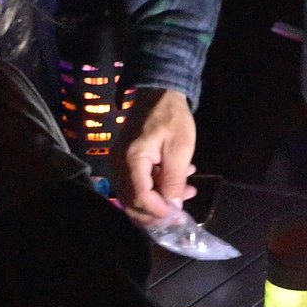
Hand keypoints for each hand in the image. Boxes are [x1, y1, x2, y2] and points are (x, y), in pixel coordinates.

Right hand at [111, 88, 196, 223]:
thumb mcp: (180, 148)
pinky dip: (155, 188)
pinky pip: (136, 183)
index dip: (158, 212)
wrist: (160, 91)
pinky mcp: (124, 160)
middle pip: (132, 202)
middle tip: (181, 211)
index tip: (178, 216)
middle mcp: (119, 164)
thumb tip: (173, 209)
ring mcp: (119, 162)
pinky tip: (178, 181)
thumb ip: (174, 180)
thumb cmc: (172, 116)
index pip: (140, 197)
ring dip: (159, 200)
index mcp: (131, 159)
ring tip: (187, 191)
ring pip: (134, 195)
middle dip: (157, 212)